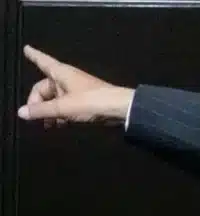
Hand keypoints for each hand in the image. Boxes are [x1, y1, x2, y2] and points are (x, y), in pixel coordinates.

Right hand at [17, 45, 134, 125]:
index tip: (27, 48)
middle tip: (34, 117)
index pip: (43, 61)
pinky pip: (67, 105)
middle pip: (45, 87)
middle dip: (38, 102)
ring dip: (49, 111)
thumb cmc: (92, 102)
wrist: (121, 109)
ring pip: (56, 98)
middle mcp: (68, 78)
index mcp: (61, 73)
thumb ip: (41, 111)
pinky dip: (61, 114)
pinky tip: (60, 124)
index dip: (34, 55)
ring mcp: (77, 89)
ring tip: (47, 125)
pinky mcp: (86, 100)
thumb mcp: (63, 108)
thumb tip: (21, 112)